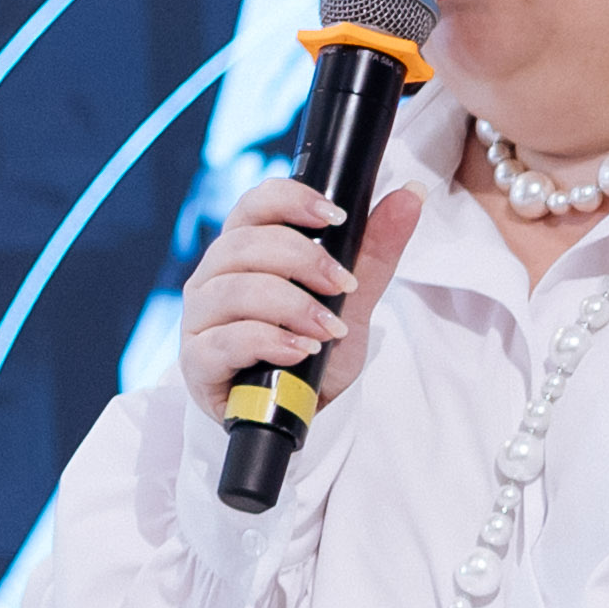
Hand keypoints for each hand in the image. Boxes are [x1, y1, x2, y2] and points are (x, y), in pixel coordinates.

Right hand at [177, 172, 425, 419]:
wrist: (303, 412)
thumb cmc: (315, 350)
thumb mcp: (352, 301)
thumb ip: (375, 250)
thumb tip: (411, 195)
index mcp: (245, 250)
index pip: (255, 204)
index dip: (291, 200)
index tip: (337, 218)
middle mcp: (215, 277)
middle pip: (244, 244)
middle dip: (302, 260)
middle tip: (345, 285)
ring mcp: (201, 319)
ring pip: (233, 290)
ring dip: (290, 306)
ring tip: (328, 329)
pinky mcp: (197, 362)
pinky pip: (224, 341)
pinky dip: (268, 342)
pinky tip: (300, 351)